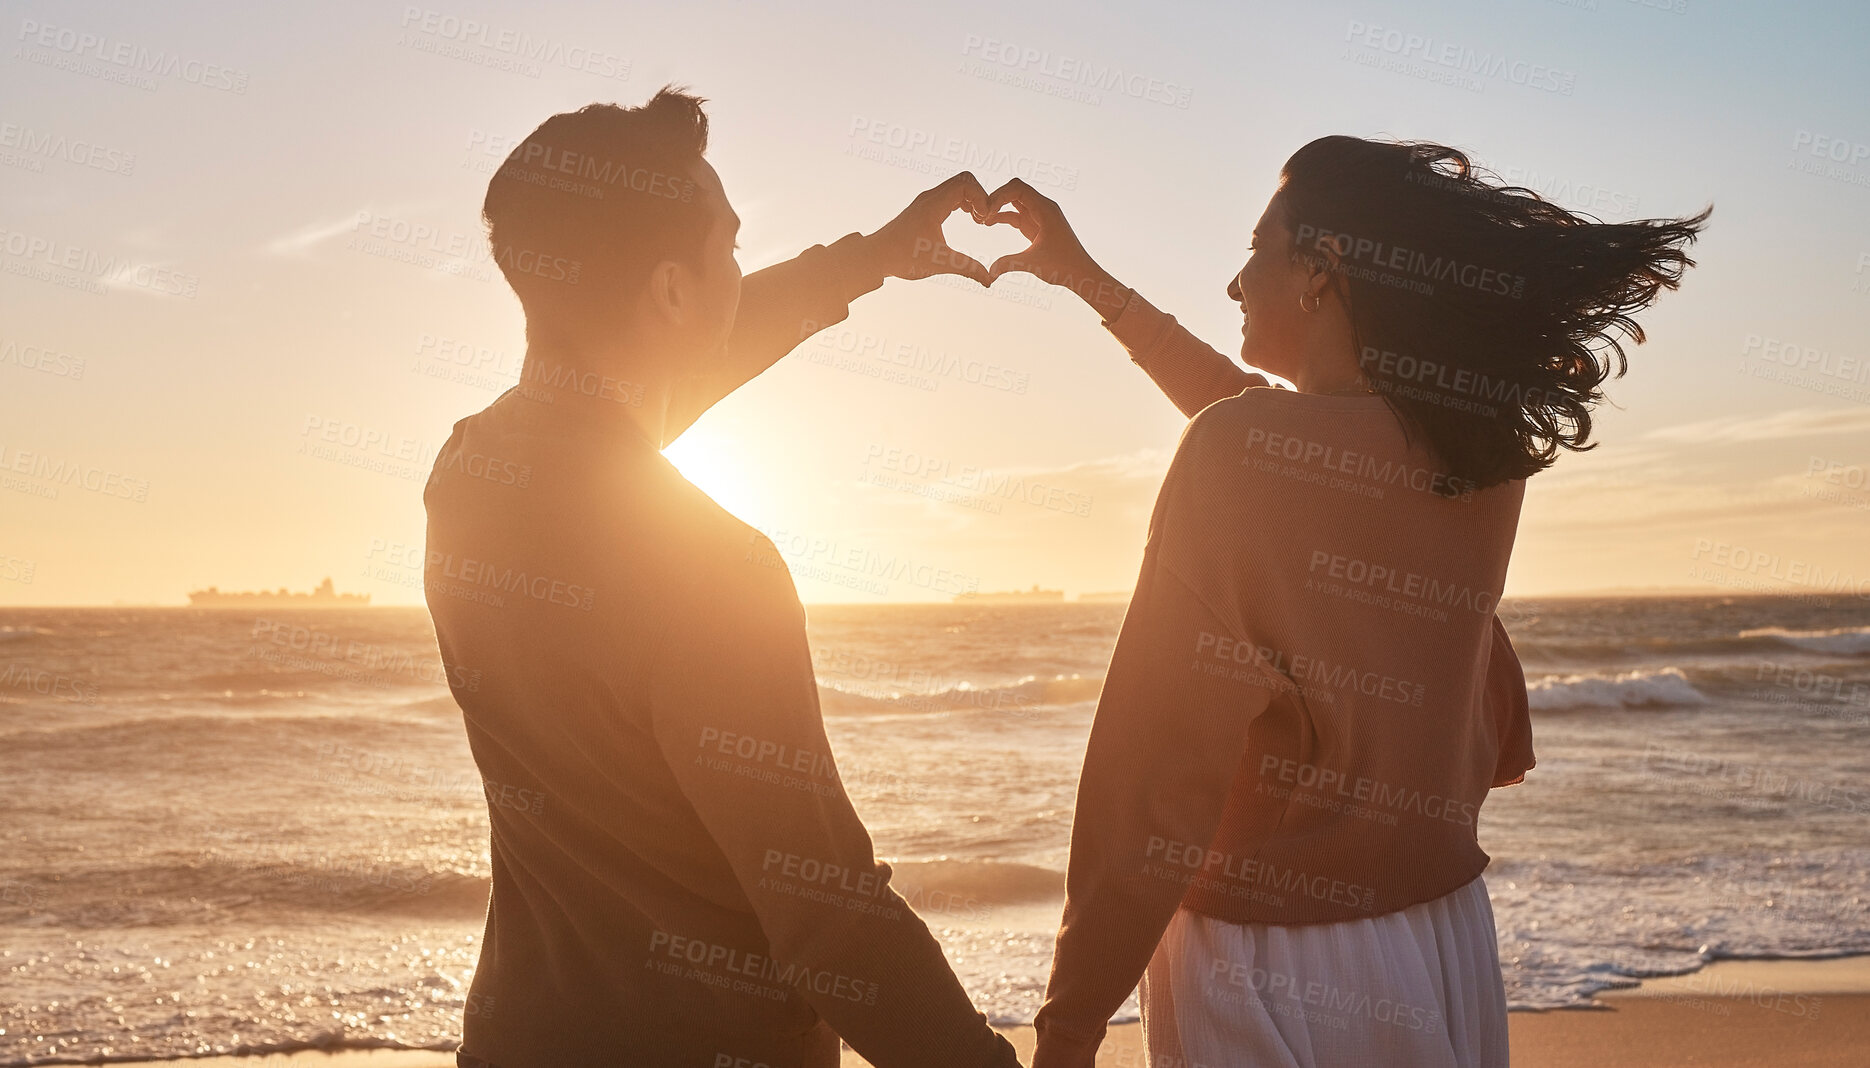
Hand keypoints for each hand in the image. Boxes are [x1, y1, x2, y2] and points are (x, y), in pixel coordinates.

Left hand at [862, 171, 993, 285]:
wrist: (876, 256)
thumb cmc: (903, 257)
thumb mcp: (939, 262)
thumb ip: (967, 268)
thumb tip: (989, 281)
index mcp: (933, 205)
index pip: (966, 184)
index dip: (981, 198)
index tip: (984, 219)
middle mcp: (929, 197)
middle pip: (964, 180)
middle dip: (980, 196)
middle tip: (983, 219)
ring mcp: (926, 201)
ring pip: (956, 186)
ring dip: (971, 198)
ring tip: (977, 220)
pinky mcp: (924, 208)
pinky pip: (949, 194)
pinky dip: (962, 201)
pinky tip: (967, 218)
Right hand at [983, 179, 1129, 318]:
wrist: (1080, 273)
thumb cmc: (1063, 266)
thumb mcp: (1033, 263)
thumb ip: (1009, 264)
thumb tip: (989, 273)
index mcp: (1045, 209)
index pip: (1018, 188)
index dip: (999, 195)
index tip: (986, 211)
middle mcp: (1043, 207)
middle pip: (1015, 190)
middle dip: (996, 198)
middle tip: (980, 213)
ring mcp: (1039, 216)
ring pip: (1015, 201)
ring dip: (998, 207)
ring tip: (981, 218)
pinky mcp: (1036, 226)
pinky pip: (1017, 214)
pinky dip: (1003, 216)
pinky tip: (989, 223)